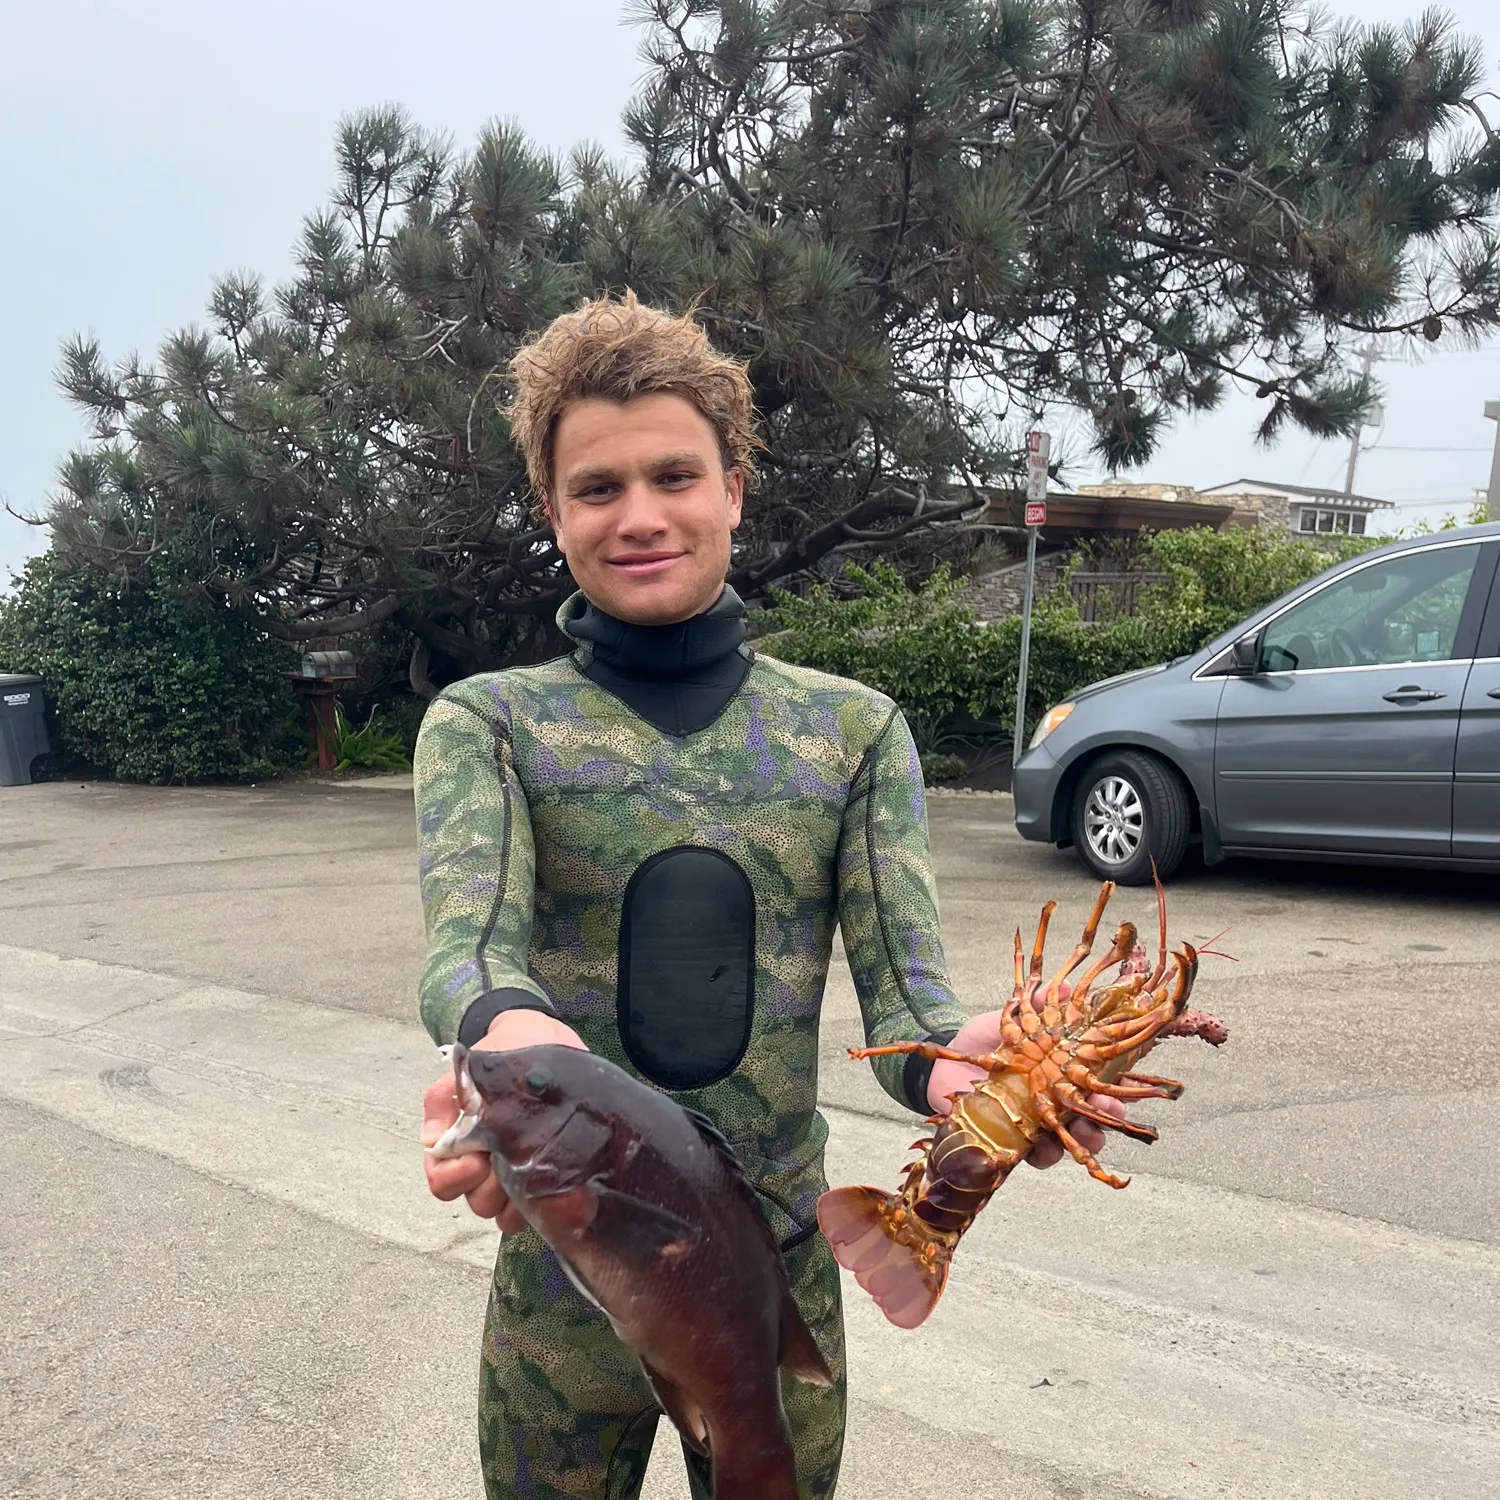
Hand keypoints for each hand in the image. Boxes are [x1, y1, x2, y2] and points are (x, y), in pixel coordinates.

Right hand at [420, 1009, 586, 1232]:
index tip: (478, 1155)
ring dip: (518, 1198)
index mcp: (459, 1146)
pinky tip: (555, 1178)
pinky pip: (539, 1209)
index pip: (441, 1181)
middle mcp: (484, 1168)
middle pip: (476, 1201)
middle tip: (511, 1158)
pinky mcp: (549, 1175)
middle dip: (491, 1185)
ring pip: (505, 1212)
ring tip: (535, 1166)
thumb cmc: (500, 1053)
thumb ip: (442, 1101)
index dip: (455, 1176)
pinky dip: (544, 1203)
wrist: (542, 1036)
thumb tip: (431, 1140)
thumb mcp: (466, 1070)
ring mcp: (515, 1175)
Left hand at [926, 988, 1126, 1169]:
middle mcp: (1049, 1100)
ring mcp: (1032, 1122)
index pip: (1092, 1083)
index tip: (1118, 1092)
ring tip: (1085, 1136)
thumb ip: (1036, 1006)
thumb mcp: (1008, 1020)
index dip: (1111, 1091)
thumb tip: (1070, 987)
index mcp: (1055, 1072)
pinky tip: (1045, 1146)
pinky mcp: (1012, 1140)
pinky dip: (1044, 1154)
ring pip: (1067, 1140)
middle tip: (1109, 1115)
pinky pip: (1034, 1155)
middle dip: (1103, 1119)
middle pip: (1088, 1116)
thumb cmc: (981, 1040)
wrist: (942, 1063)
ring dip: (1082, 1140)